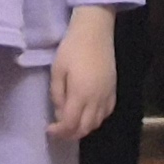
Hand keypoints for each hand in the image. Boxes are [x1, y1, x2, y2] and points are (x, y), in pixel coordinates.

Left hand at [47, 6, 116, 142]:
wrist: (95, 30)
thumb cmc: (72, 47)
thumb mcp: (57, 70)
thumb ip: (57, 94)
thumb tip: (59, 113)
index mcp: (81, 94)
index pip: (70, 124)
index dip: (59, 132)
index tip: (49, 129)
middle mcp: (96, 99)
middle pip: (85, 128)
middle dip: (70, 133)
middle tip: (59, 130)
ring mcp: (107, 95)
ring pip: (97, 123)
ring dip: (83, 128)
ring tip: (72, 122)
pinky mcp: (114, 89)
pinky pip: (107, 113)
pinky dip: (96, 119)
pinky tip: (88, 114)